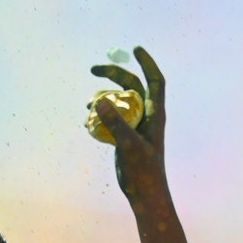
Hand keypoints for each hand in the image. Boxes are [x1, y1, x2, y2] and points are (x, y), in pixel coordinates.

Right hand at [90, 47, 167, 202]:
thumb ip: (115, 123)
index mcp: (155, 114)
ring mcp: (135, 125)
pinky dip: (99, 115)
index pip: (155, 81)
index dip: (147, 63)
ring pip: (118, 101)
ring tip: (87, 103)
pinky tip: (86, 121)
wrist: (144, 192)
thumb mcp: (129, 145)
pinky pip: (111, 117)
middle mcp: (146, 115)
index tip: (135, 49)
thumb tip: (99, 100)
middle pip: (131, 86)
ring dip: (102, 97)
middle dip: (113, 75)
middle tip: (93, 69)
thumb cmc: (143, 171)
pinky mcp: (124, 135)